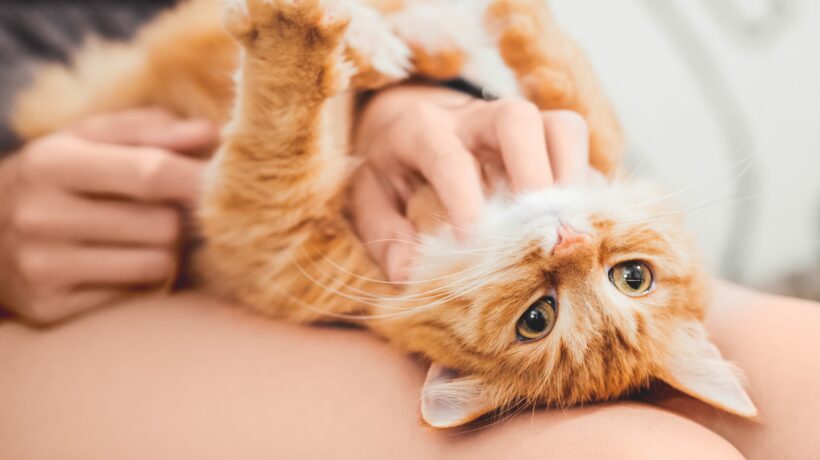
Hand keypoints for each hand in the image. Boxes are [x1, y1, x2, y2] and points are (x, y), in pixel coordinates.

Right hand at [0, 108, 215, 323]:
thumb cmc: (53, 178)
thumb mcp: (86, 139)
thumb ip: (149, 130)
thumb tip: (208, 133)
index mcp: (52, 163)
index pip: (150, 173)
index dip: (200, 179)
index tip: (231, 183)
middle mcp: (41, 216)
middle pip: (163, 226)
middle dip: (176, 219)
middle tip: (158, 212)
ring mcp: (42, 268)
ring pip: (157, 265)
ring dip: (163, 253)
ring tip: (134, 238)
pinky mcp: (50, 308)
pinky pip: (136, 296)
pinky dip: (139, 282)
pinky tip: (112, 265)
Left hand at [350, 85, 590, 280]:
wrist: (411, 122)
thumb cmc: (392, 167)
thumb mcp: (369, 196)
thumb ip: (383, 233)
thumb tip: (407, 275)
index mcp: (423, 131)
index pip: (448, 157)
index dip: (463, 199)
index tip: (472, 242)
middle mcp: (475, 119)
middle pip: (518, 119)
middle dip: (533, 172)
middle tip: (535, 226)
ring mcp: (518, 125)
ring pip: (562, 127)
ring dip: (571, 176)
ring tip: (565, 226)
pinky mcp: (546, 140)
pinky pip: (579, 157)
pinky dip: (585, 190)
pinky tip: (576, 225)